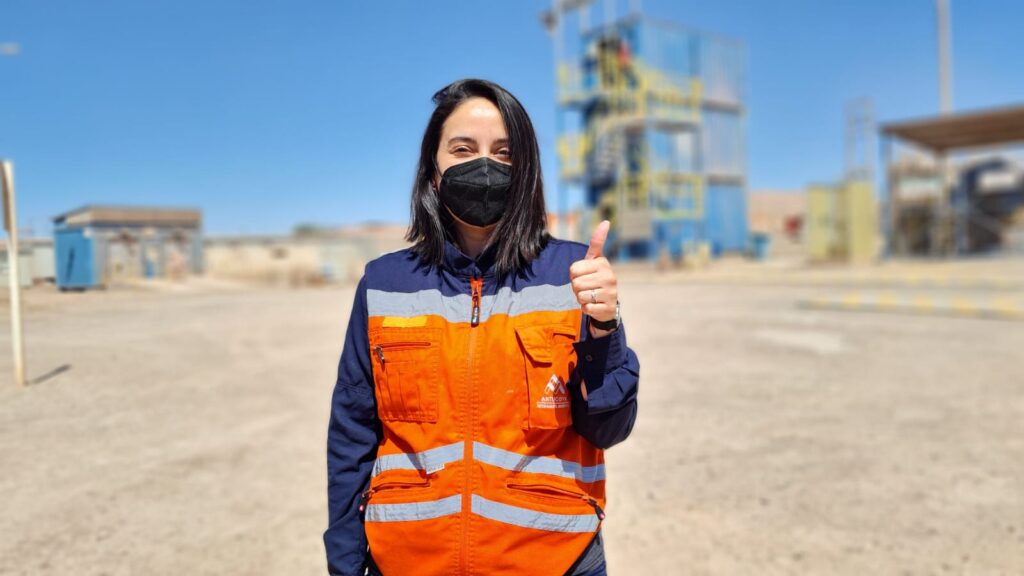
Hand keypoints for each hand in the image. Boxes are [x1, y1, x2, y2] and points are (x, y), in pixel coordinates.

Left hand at [569, 220, 617, 337]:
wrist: (607, 304)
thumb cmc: (595, 279)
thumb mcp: (594, 260)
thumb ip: (597, 242)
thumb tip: (606, 221)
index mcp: (603, 263)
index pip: (573, 270)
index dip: (574, 275)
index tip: (584, 275)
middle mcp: (609, 277)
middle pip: (576, 283)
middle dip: (577, 288)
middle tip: (587, 287)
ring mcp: (611, 293)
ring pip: (581, 296)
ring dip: (581, 298)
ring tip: (591, 296)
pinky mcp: (609, 308)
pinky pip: (586, 308)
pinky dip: (586, 308)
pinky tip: (594, 305)